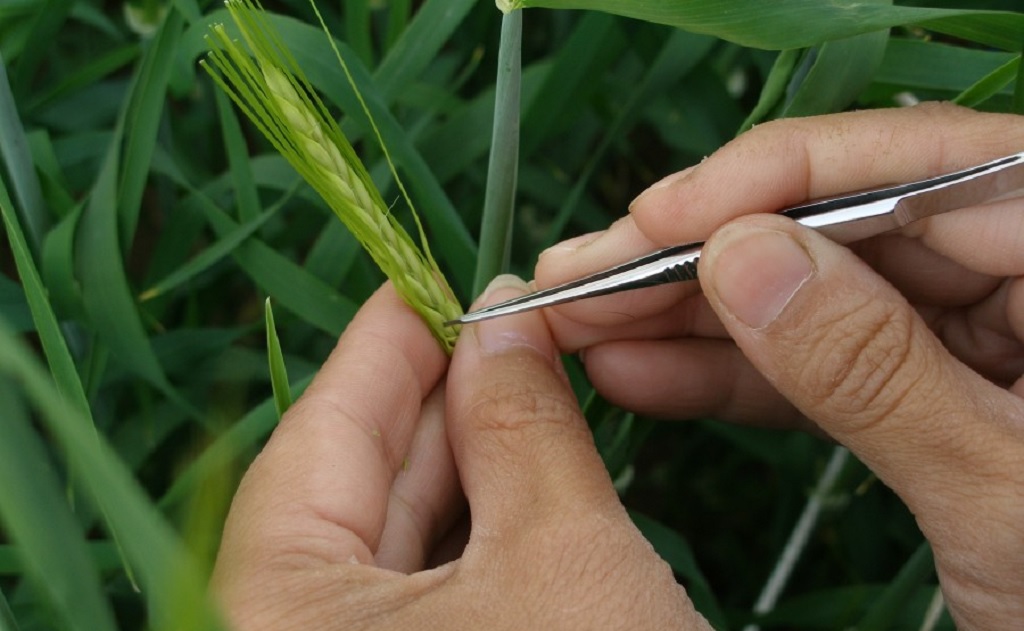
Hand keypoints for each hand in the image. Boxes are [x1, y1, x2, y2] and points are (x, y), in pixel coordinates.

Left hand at [212, 281, 710, 629]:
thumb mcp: (561, 558)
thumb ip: (523, 425)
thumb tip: (506, 315)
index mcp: (274, 607)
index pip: (323, 431)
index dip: (387, 341)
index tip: (435, 276)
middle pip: (361, 480)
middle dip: (441, 394)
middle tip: (510, 322)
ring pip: (404, 536)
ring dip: (473, 457)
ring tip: (532, 381)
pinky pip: (436, 587)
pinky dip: (487, 525)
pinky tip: (534, 470)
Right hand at [536, 102, 1023, 627]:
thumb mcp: (1000, 491)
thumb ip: (872, 368)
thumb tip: (739, 258)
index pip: (915, 170)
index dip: (768, 181)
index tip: (654, 218)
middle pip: (843, 228)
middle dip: (699, 256)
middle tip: (580, 277)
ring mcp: (980, 331)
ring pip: (814, 296)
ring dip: (691, 316)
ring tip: (580, 325)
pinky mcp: (933, 388)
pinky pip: (823, 365)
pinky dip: (732, 376)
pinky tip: (641, 372)